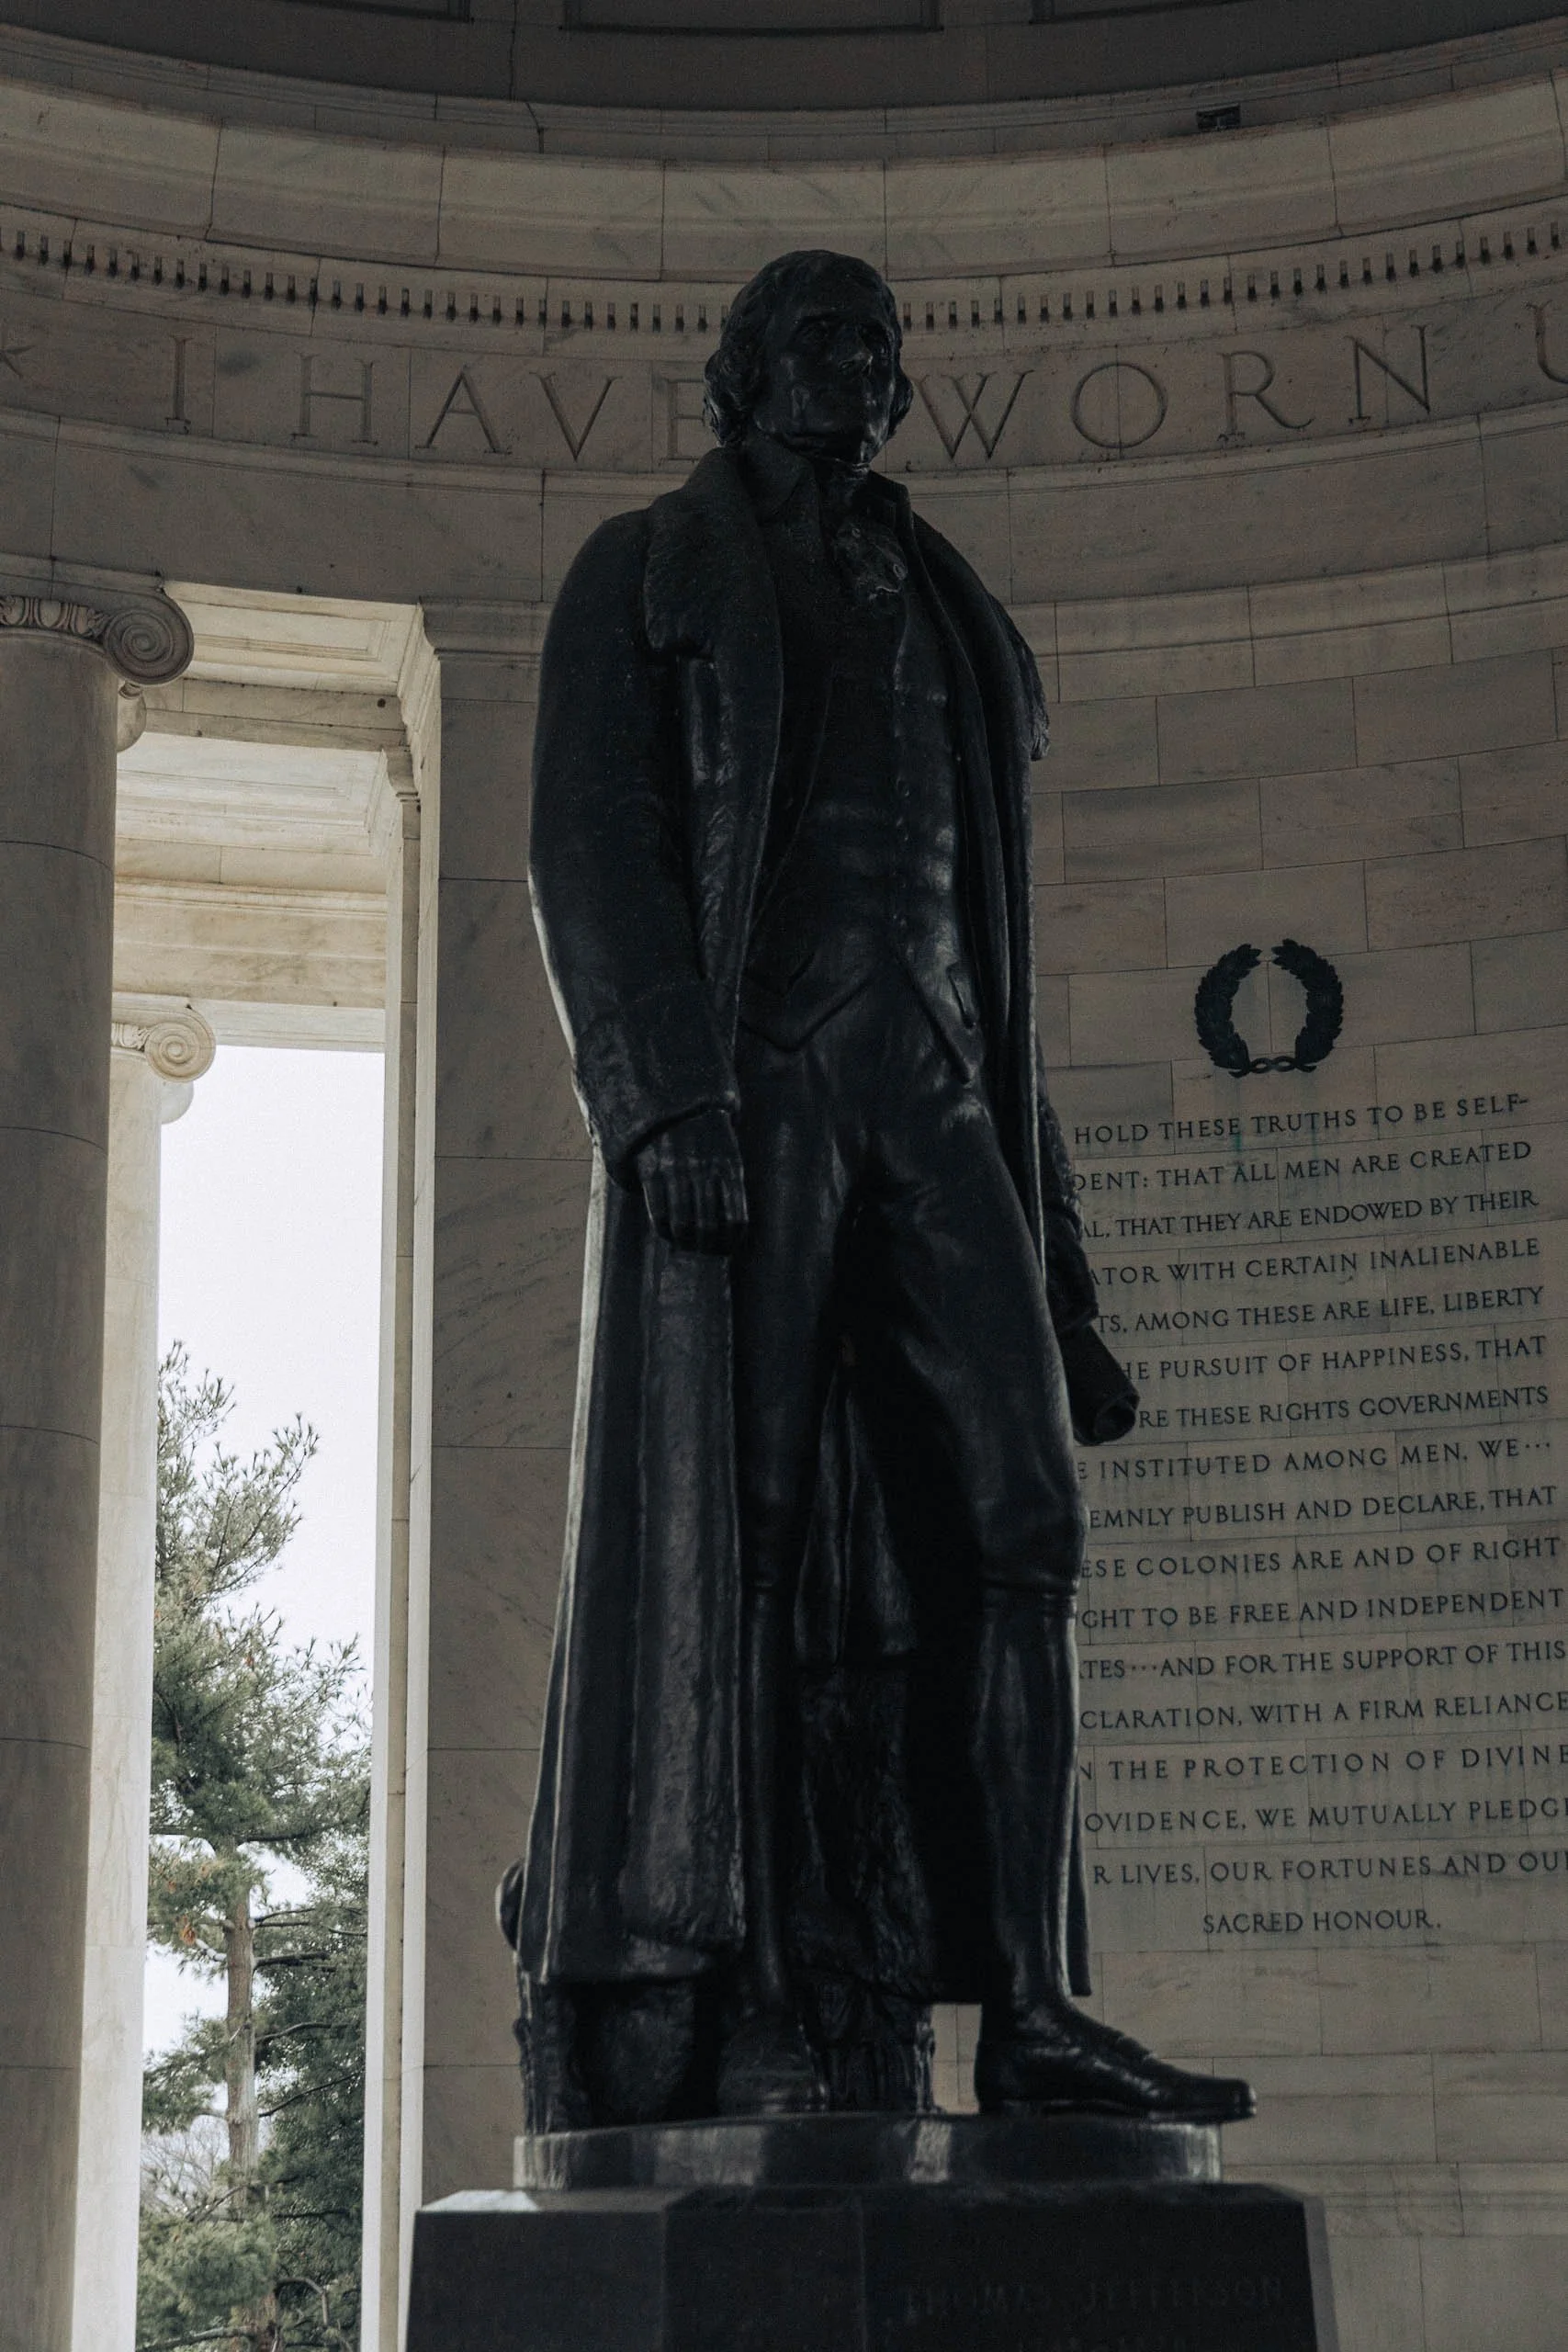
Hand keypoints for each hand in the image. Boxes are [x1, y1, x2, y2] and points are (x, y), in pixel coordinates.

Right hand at [634, 1107, 748, 1254]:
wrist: (671, 1105)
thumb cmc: (704, 1134)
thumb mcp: (728, 1152)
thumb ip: (731, 1183)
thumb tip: (734, 1226)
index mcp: (728, 1167)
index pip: (735, 1218)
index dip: (732, 1241)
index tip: (727, 1248)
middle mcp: (704, 1171)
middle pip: (709, 1227)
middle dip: (708, 1247)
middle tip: (705, 1251)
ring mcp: (677, 1171)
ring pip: (683, 1224)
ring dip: (686, 1243)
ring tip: (686, 1245)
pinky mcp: (652, 1171)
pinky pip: (659, 1213)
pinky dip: (664, 1231)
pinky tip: (668, 1232)